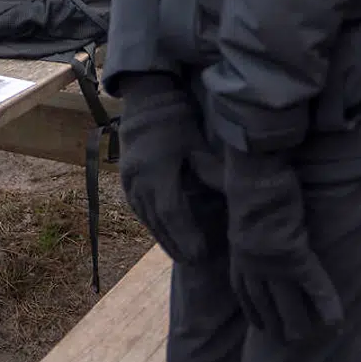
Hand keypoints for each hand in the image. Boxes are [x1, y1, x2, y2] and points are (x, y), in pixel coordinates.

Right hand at [116, 75, 224, 264]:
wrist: (147, 99)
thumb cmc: (178, 118)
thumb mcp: (198, 142)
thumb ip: (213, 169)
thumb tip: (234, 195)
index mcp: (156, 170)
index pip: (171, 212)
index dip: (186, 236)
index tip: (202, 253)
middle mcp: (137, 180)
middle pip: (158, 221)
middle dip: (177, 244)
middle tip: (197, 262)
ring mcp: (128, 181)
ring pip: (147, 218)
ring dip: (165, 238)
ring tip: (184, 255)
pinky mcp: (126, 179)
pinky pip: (140, 209)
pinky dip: (155, 225)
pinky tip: (168, 234)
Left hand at [222, 149, 343, 341]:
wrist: (253, 174)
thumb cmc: (243, 179)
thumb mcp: (230, 195)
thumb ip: (227, 198)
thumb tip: (207, 172)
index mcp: (238, 252)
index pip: (242, 289)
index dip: (252, 309)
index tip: (259, 325)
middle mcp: (253, 264)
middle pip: (262, 303)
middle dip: (273, 323)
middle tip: (284, 340)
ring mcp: (274, 263)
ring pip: (287, 303)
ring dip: (297, 324)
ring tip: (305, 338)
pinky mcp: (297, 256)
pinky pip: (314, 286)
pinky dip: (326, 304)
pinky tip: (336, 322)